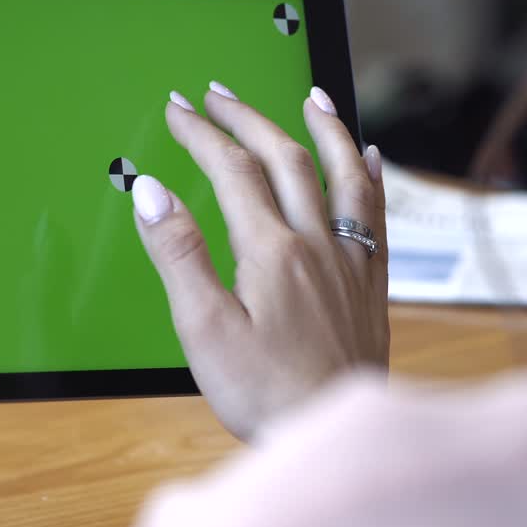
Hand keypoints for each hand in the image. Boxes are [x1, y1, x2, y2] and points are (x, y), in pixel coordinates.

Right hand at [133, 83, 388, 440]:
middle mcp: (318, 245)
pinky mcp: (369, 283)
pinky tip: (368, 158)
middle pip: (285, 159)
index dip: (202, 133)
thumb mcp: (204, 328)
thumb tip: (152, 193)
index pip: (232, 170)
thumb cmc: (267, 393)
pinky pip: (375, 212)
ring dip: (325, 129)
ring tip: (312, 98)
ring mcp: (350, 261)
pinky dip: (368, 176)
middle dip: (249, 118)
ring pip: (342, 174)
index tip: (178, 110)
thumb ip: (179, 254)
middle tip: (220, 95)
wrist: (331, 432)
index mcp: (272, 251)